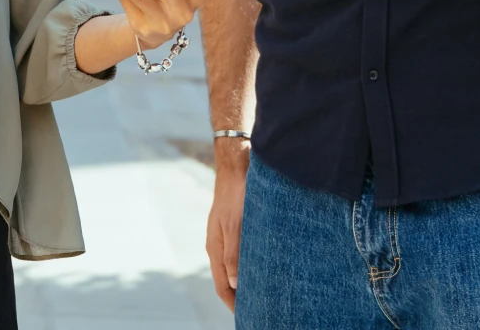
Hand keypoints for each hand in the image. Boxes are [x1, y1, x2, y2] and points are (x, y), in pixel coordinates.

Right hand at [206, 142, 248, 308]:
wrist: (237, 165)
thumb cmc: (236, 193)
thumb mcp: (236, 225)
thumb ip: (234, 253)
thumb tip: (235, 282)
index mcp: (215, 248)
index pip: (222, 286)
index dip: (233, 303)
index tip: (247, 316)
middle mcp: (219, 245)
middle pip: (228, 280)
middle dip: (240, 296)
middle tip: (259, 308)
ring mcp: (226, 236)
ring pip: (235, 267)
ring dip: (246, 281)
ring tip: (264, 293)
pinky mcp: (236, 227)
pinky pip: (241, 253)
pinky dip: (250, 266)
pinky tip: (264, 266)